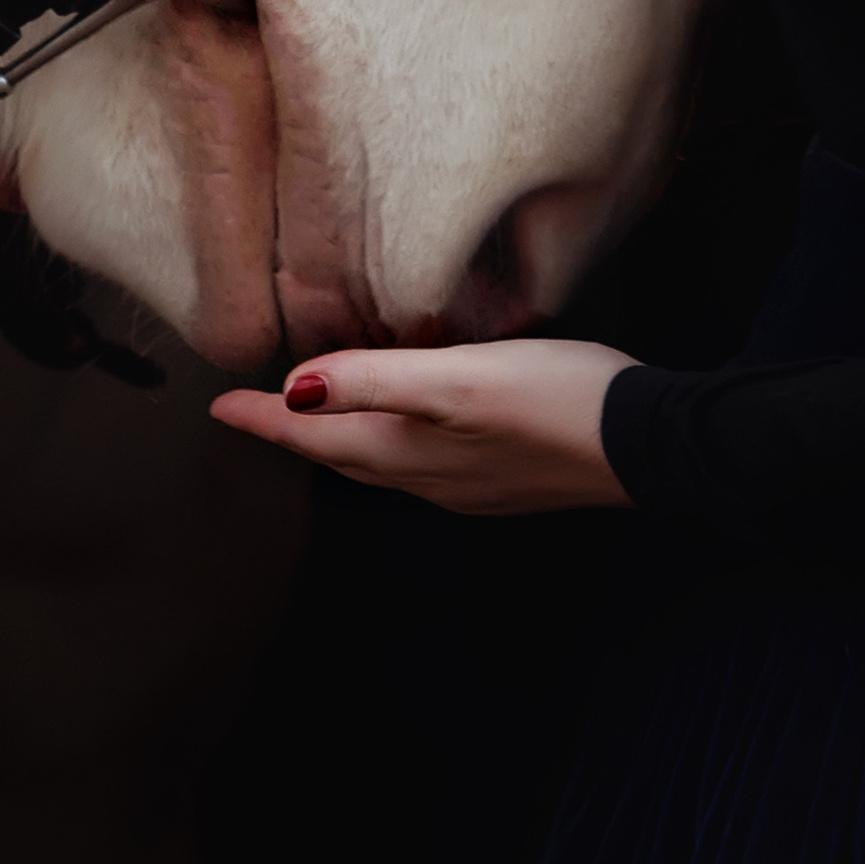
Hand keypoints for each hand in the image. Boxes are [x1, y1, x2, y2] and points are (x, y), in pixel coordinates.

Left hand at [209, 338, 638, 515]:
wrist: (646, 446)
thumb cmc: (555, 404)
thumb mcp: (456, 380)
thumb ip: (374, 382)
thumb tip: (294, 393)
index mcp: (407, 454)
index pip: (313, 438)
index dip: (264, 420)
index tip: (218, 408)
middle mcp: (429, 480)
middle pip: (341, 456)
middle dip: (295, 433)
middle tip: (255, 411)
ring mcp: (468, 484)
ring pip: (382, 461)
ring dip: (342, 438)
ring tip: (319, 413)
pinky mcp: (504, 475)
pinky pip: (424, 461)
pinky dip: (392, 438)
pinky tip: (410, 422)